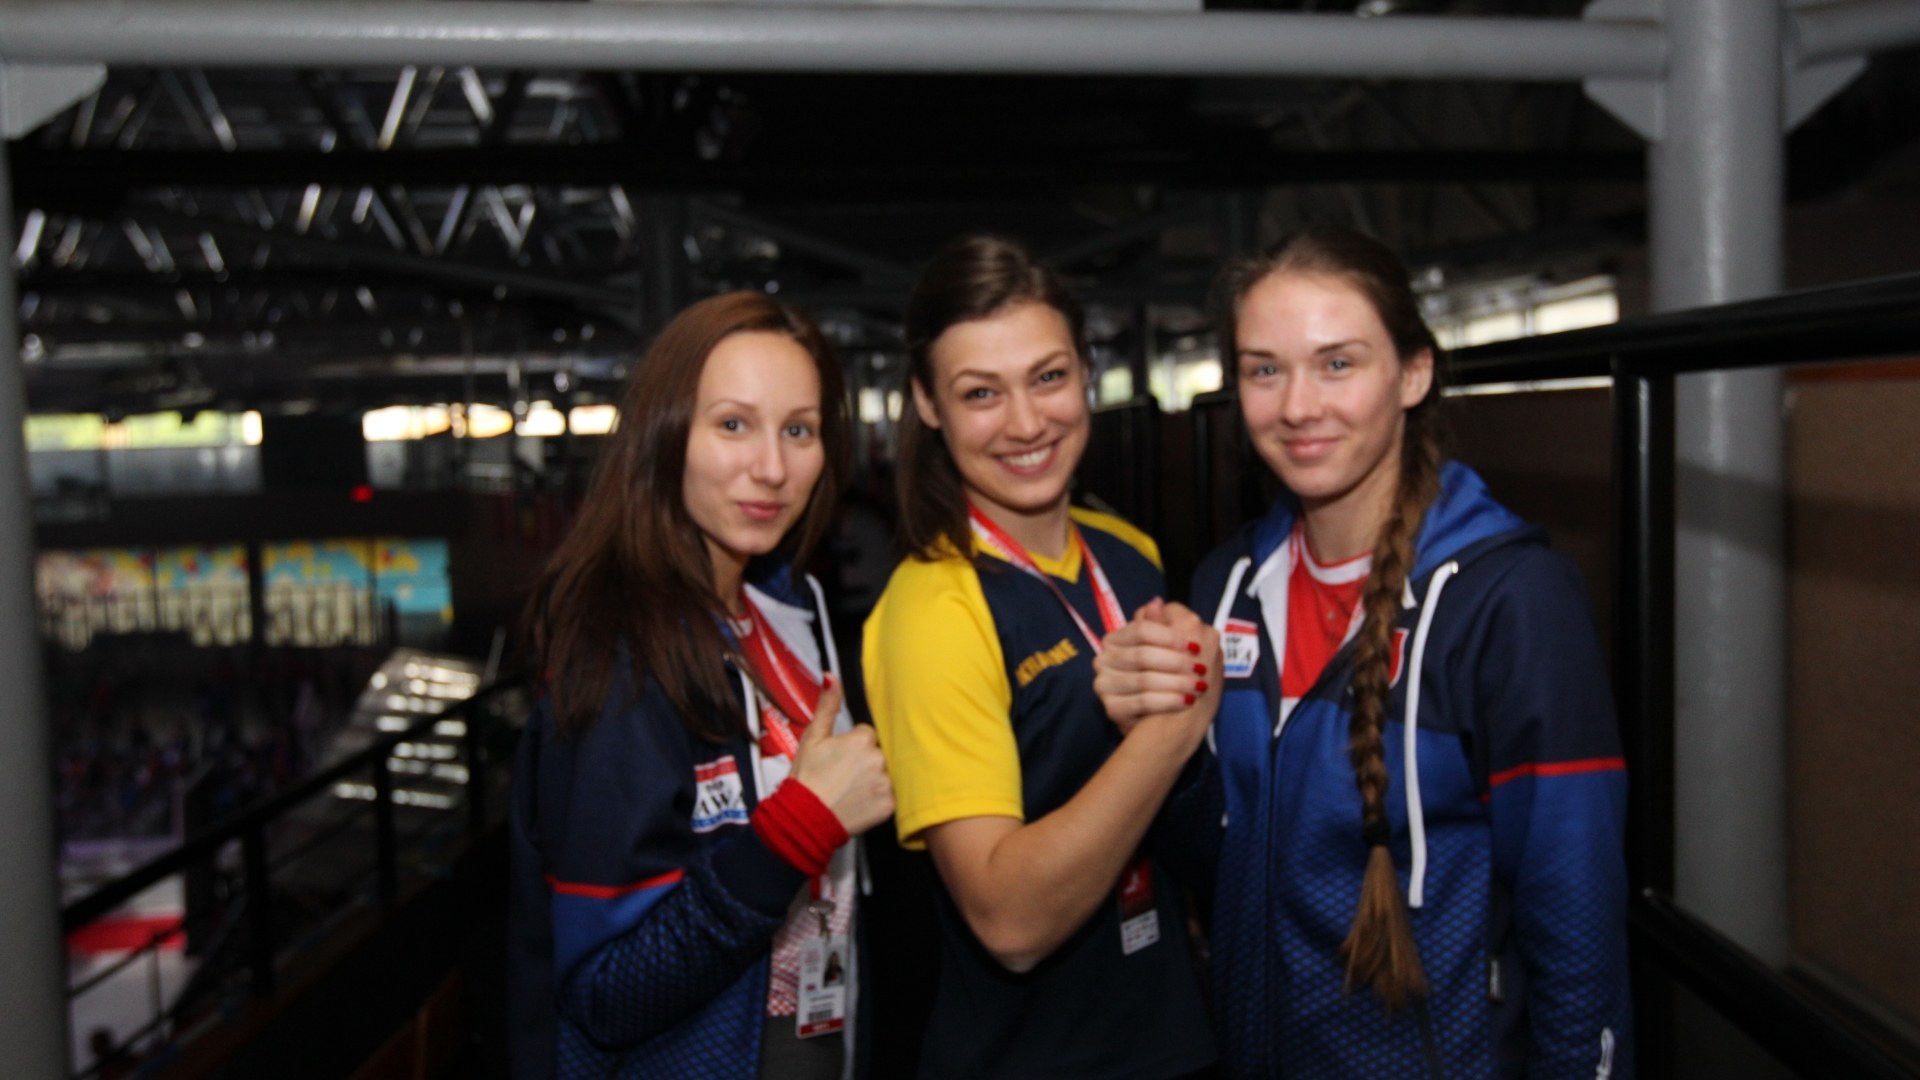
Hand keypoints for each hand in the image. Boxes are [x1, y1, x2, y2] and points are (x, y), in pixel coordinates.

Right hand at [790, 677, 894, 835]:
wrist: (805, 819)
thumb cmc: (807, 778)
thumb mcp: (813, 738)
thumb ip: (827, 706)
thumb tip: (831, 676)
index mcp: (862, 739)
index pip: (867, 734)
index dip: (853, 746)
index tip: (840, 759)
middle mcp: (879, 758)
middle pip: (879, 752)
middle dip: (867, 761)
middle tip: (846, 776)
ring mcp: (886, 783)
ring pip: (887, 772)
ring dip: (875, 778)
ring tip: (854, 789)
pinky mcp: (890, 805)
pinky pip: (892, 796)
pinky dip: (880, 798)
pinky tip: (862, 802)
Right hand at [1094, 600, 1220, 735]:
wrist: (1166, 723)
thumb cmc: (1171, 678)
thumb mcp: (1172, 648)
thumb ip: (1164, 625)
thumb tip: (1156, 601)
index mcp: (1117, 638)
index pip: (1142, 630)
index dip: (1170, 637)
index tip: (1196, 647)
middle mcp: (1104, 658)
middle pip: (1143, 655)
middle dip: (1176, 663)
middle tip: (1201, 670)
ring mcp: (1103, 683)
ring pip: (1144, 679)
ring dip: (1176, 682)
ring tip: (1198, 687)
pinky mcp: (1110, 708)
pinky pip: (1143, 701)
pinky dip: (1168, 700)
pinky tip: (1186, 701)